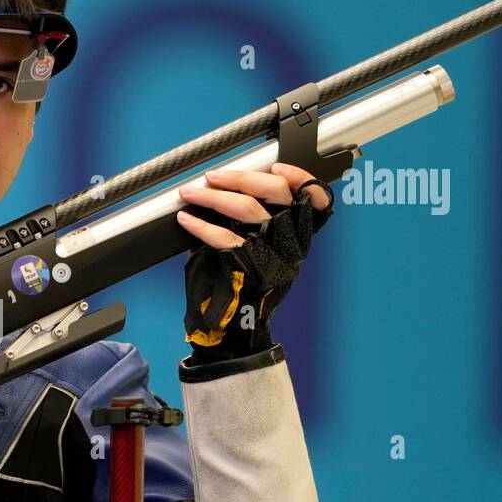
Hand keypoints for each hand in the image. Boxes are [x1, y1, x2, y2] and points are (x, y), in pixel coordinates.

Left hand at [175, 162, 334, 361]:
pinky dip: (199, 224)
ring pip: (248, 209)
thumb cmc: (241, 291)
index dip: (301, 177)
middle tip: (215, 177)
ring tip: (193, 192)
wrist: (231, 334)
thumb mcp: (258, 254)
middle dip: (242, 177)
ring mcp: (270, 256)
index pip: (316, 201)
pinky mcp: (245, 267)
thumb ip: (255, 224)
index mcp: (298, 240)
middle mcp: (290, 246)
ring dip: (214, 196)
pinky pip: (221, 236)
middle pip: (278, 193)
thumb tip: (229, 190)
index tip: (277, 167)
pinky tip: (185, 219)